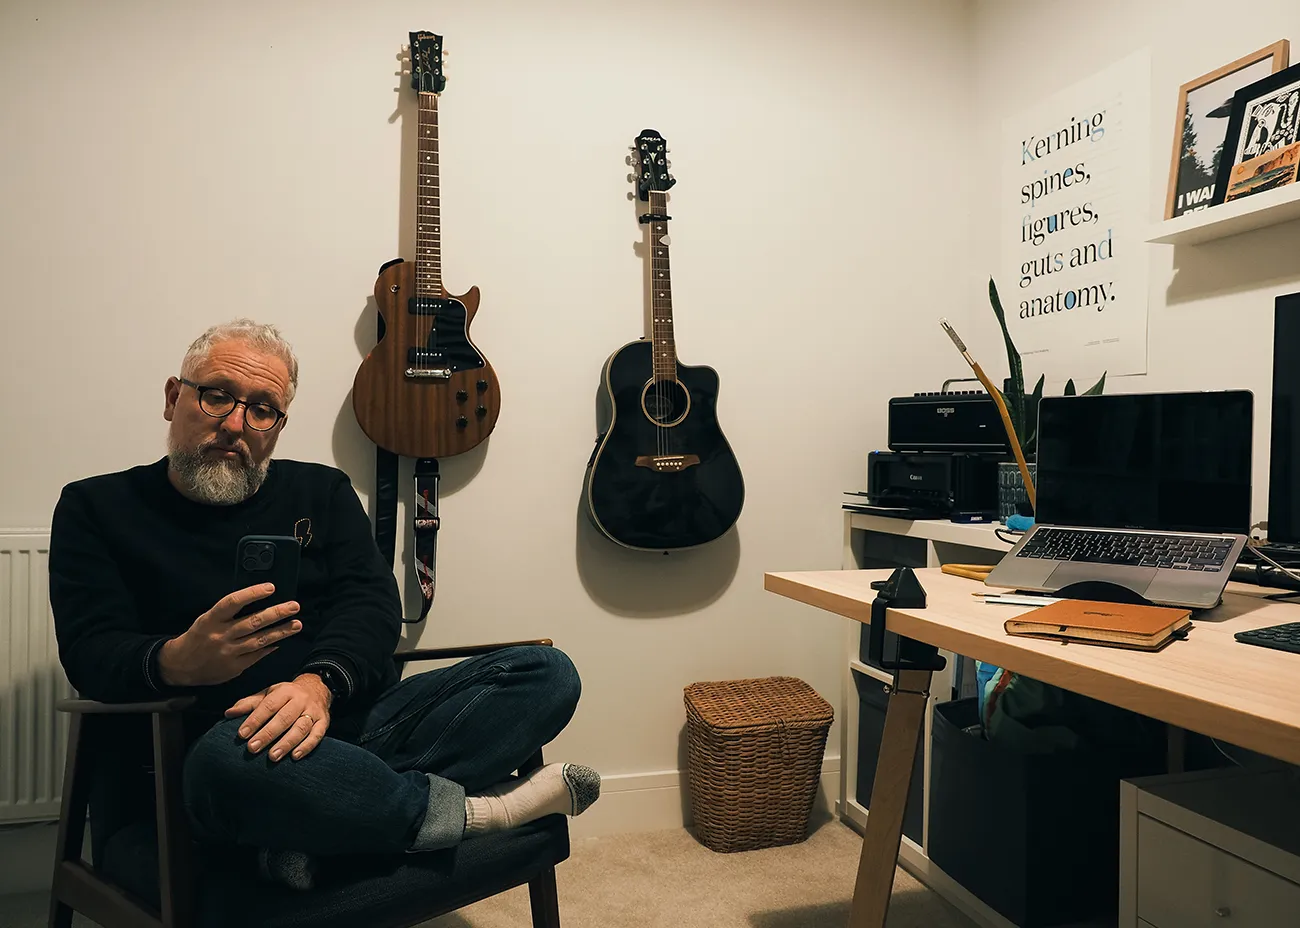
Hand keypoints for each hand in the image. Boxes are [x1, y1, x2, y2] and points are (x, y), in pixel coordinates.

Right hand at [158, 584, 301, 686]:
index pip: (233, 602)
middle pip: (253, 622)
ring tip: (297, 624)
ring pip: (259, 640)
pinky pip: (256, 655)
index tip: (271, 587)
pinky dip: (269, 648)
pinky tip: (281, 641)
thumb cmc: (198, 637)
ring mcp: (228, 652)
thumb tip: (257, 603)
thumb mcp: (206, 619)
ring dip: (280, 632)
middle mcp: (221, 635)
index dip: (252, 593)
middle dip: (276, 613)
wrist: (180, 665)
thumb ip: (228, 613)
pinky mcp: (234, 667)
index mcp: (211, 619)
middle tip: (294, 606)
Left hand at [225, 675, 331, 761]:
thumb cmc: (287, 695)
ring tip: (273, 756)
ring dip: (287, 743)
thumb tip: (228, 713)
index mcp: (285, 691)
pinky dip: (307, 746)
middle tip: (252, 749)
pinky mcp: (324, 722)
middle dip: (268, 734)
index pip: (269, 705)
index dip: (254, 720)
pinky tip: (295, 756)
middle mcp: (300, 700)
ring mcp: (314, 711)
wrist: (318, 687)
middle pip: (284, 718)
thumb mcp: (269, 694)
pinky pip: (317, 735)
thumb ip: (249, 704)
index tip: (241, 735)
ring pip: (301, 728)